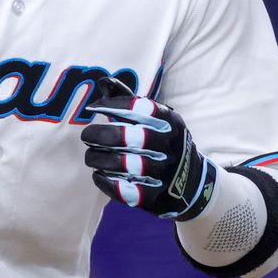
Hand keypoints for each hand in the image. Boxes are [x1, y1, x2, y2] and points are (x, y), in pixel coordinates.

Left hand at [81, 77, 216, 220]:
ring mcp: (165, 172)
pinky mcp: (156, 197)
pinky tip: (98, 175)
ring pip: (124, 164)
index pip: (139, 107)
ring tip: (90, 156)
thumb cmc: (161, 140)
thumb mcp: (153, 117)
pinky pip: (126, 190)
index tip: (94, 107)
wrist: (192, 181)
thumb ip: (127, 98)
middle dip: (99, 134)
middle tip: (86, 135)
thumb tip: (102, 81)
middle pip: (128, 137)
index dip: (113, 104)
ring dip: (99, 159)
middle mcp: (170, 145)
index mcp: (169, 122)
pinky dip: (106, 182)